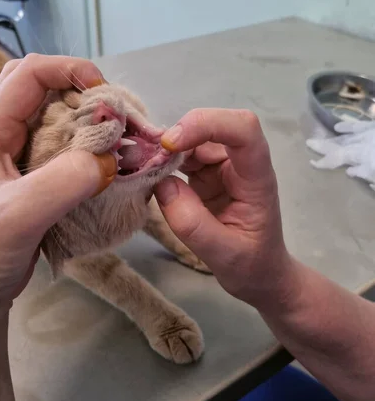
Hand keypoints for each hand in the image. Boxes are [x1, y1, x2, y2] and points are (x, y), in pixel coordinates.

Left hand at [0, 54, 116, 335]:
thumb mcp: (19, 213)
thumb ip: (66, 180)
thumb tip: (112, 159)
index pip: (30, 73)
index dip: (69, 69)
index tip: (104, 91)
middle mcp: (3, 138)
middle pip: (41, 89)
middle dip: (78, 91)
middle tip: (109, 114)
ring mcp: (17, 163)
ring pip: (54, 121)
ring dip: (86, 123)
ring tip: (115, 142)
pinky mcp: (32, 186)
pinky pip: (63, 154)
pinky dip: (87, 153)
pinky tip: (106, 170)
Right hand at [155, 109, 295, 308]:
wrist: (260, 276)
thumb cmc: (252, 266)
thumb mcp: (224, 255)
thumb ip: (192, 223)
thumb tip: (163, 184)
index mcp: (256, 177)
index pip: (243, 130)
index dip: (208, 124)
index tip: (172, 144)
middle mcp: (241, 163)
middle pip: (213, 126)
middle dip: (179, 135)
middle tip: (146, 158)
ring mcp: (223, 166)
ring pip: (194, 138)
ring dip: (166, 148)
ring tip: (141, 166)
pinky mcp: (206, 174)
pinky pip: (183, 156)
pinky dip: (163, 160)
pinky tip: (148, 173)